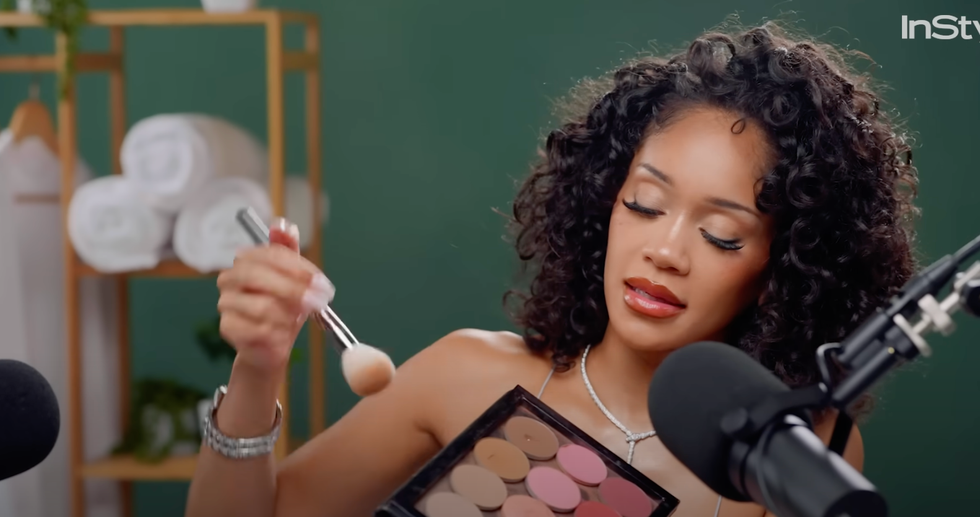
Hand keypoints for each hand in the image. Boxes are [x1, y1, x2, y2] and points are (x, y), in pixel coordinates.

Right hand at [216, 219, 333, 376]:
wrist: (272, 345)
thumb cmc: (283, 308)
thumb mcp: (293, 277)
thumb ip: (289, 249)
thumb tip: (283, 224)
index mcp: (246, 259)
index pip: (271, 254)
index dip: (299, 268)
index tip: (321, 282)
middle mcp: (230, 278)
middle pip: (259, 276)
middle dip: (294, 289)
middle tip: (318, 300)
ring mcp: (226, 303)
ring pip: (262, 306)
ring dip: (288, 315)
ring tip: (296, 320)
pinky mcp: (228, 328)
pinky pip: (259, 329)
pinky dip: (278, 333)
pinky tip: (282, 334)